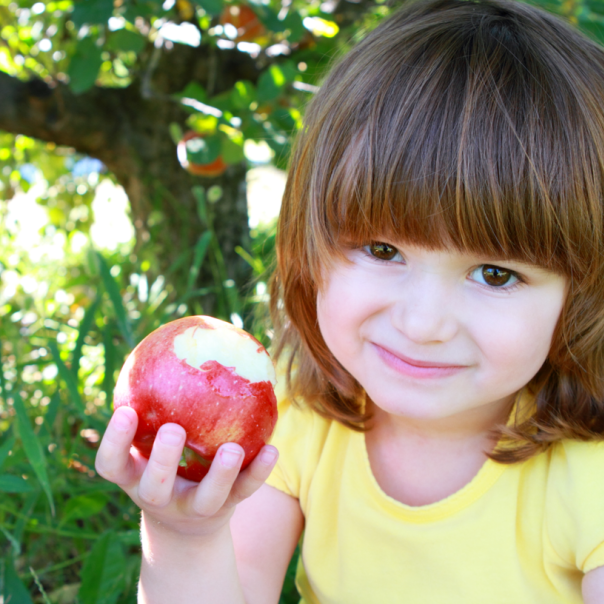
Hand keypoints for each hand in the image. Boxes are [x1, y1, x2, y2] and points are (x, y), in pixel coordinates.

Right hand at [95, 406, 278, 539]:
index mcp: (134, 477)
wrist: (186, 522)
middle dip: (163, 461)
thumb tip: (170, 345)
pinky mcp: (224, 510)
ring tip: (232, 449)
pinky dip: (258, 472)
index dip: (115, 441)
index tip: (125, 411)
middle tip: (173, 430)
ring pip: (205, 498)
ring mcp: (192, 508)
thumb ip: (153, 406)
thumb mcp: (149, 439)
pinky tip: (271, 449)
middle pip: (155, 487)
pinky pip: (243, 492)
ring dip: (219, 474)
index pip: (112, 464)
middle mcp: (159, 497)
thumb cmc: (165, 462)